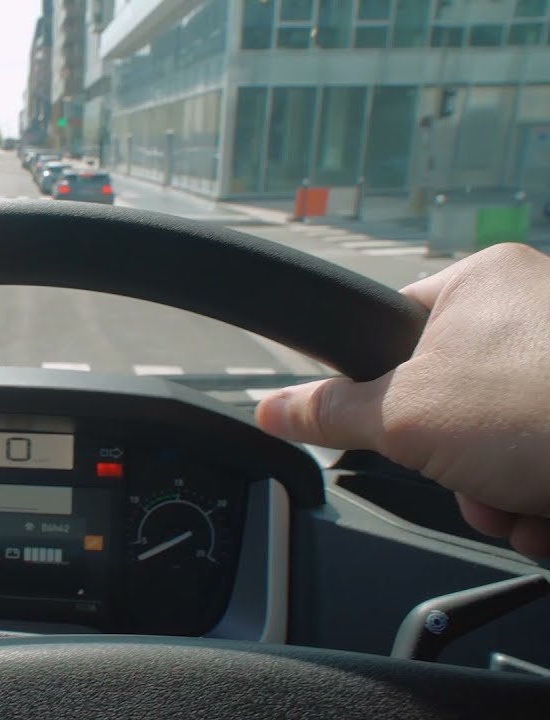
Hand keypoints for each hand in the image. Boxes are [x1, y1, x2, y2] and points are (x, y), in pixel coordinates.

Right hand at [256, 243, 549, 557]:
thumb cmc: (541, 405)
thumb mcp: (405, 413)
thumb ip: (329, 412)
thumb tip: (269, 407)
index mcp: (480, 285)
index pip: (395, 331)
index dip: (383, 391)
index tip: (397, 429)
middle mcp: (535, 314)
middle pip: (451, 405)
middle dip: (455, 468)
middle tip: (469, 482)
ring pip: (503, 447)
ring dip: (498, 497)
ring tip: (521, 507)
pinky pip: (548, 464)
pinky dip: (542, 503)